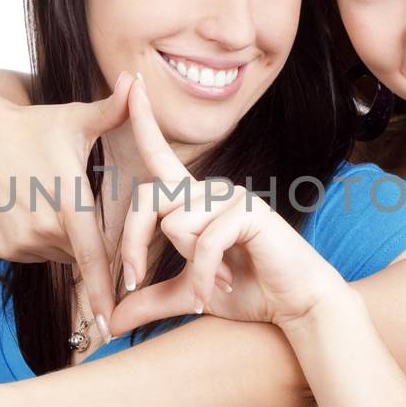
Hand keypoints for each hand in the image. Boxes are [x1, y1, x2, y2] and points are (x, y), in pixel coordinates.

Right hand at [0, 70, 135, 331]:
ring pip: (61, 255)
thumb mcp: (75, 118)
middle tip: (85, 214)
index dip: (104, 289)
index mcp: (67, 201)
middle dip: (92, 242)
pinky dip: (45, 240)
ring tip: (52, 200)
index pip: (94, 257)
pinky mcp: (4, 247)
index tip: (115, 321)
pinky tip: (34, 207)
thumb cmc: (35, 125)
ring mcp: (19, 240)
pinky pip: (38, 254)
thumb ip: (114, 110)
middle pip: (83, 253)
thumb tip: (135, 80)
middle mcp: (42, 226)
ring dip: (67, 240)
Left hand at [107, 80, 352, 334]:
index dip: (142, 120)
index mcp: (194, 201)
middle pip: (149, 199)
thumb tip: (109, 323)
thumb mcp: (187, 297)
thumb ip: (149, 302)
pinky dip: (203, 275)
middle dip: (132, 244)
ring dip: (187, 267)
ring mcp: (231, 197)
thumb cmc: (248, 294)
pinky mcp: (248, 212)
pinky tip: (221, 288)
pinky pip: (203, 242)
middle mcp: (210, 190)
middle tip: (132, 281)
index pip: (160, 156)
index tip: (129, 83)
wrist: (296, 307)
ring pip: (176, 224)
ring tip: (213, 285)